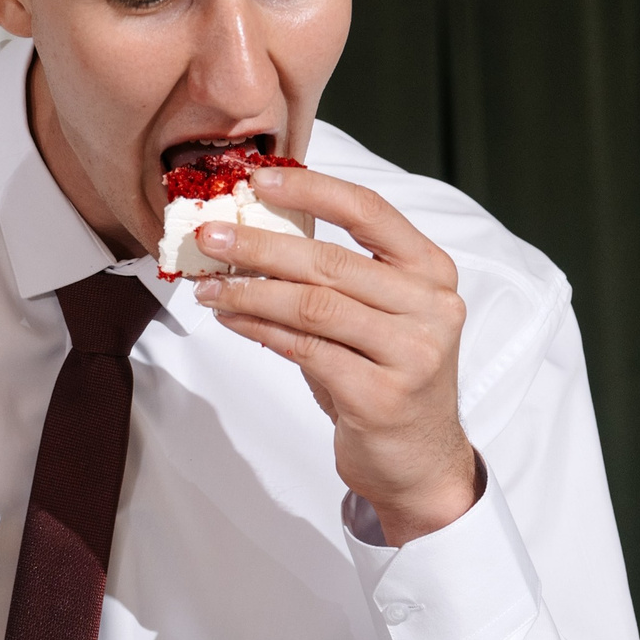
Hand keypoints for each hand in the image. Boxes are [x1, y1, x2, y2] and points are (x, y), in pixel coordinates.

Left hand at [190, 170, 477, 545]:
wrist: (419, 461)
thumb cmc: (385, 377)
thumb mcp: (374, 316)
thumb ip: (333, 277)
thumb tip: (252, 236)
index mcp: (431, 271)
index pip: (369, 212)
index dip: (311, 190)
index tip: (258, 179)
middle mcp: (431, 306)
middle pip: (330, 261)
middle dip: (259, 245)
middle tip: (209, 237)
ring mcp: (412, 353)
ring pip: (313, 306)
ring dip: (249, 292)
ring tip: (208, 287)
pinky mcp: (382, 396)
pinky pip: (305, 350)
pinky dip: (259, 330)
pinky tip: (231, 320)